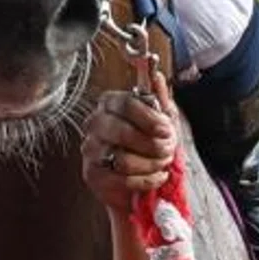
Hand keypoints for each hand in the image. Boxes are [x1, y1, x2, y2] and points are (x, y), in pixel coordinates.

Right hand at [81, 71, 178, 214]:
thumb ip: (159, 100)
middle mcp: (95, 124)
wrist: (141, 183)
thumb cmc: (150, 148)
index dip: (148, 117)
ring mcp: (91, 149)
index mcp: (110, 104)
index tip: (165, 129)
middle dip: (152, 145)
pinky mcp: (92, 174)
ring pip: (123, 159)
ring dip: (151, 164)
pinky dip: (147, 181)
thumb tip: (156, 76)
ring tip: (162, 164)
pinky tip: (156, 177)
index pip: (124, 103)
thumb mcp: (162, 122)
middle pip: (122, 131)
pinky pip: (122, 179)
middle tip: (167, 150)